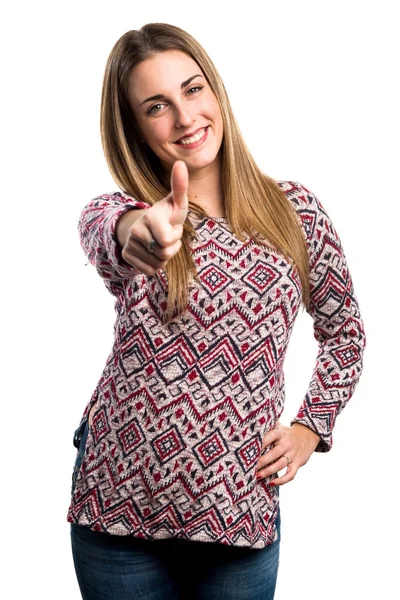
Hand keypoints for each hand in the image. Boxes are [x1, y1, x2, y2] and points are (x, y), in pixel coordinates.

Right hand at [121, 160, 188, 274]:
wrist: (147, 226)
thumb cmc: (167, 215)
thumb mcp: (176, 202)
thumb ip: (180, 185)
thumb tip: (180, 162)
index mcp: (149, 217)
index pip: (168, 240)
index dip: (176, 237)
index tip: (172, 227)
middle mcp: (135, 230)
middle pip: (164, 254)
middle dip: (171, 248)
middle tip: (167, 237)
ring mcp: (129, 244)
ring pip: (157, 264)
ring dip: (164, 257)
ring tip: (159, 243)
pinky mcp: (126, 256)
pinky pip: (149, 271)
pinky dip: (154, 265)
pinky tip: (152, 252)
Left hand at [255, 421, 319, 486]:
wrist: (307, 436)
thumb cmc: (287, 433)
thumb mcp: (279, 426)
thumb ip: (268, 425)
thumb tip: (252, 424)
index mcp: (281, 433)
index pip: (271, 436)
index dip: (261, 442)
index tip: (250, 449)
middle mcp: (287, 444)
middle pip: (274, 453)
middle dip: (262, 461)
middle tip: (251, 467)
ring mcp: (293, 455)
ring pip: (280, 465)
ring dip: (268, 471)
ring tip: (257, 476)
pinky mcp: (297, 464)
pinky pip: (290, 475)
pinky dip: (281, 480)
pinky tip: (271, 483)